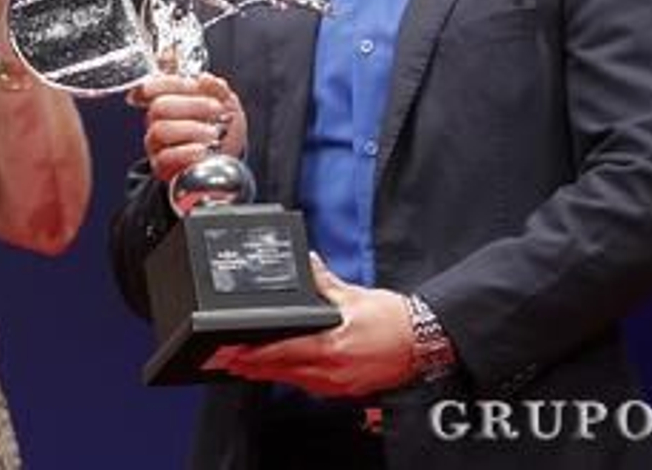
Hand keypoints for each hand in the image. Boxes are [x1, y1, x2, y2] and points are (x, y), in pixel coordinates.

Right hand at [129, 73, 247, 183]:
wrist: (227, 161)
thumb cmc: (223, 131)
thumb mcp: (227, 106)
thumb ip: (218, 90)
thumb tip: (206, 79)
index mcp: (170, 100)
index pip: (155, 86)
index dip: (168, 82)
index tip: (193, 84)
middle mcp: (158, 120)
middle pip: (159, 107)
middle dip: (192, 105)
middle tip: (216, 109)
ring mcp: (157, 144)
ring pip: (161, 130)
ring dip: (191, 129)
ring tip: (213, 133)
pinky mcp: (161, 166)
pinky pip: (165, 157)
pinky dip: (186, 152)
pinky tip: (202, 150)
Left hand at [204, 254, 414, 397]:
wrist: (423, 342)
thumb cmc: (393, 321)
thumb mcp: (354, 295)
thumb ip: (324, 281)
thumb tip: (308, 262)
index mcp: (331, 346)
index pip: (282, 353)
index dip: (254, 355)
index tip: (233, 353)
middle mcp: (332, 370)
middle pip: (282, 372)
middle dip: (253, 367)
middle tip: (228, 361)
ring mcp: (338, 384)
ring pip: (294, 381)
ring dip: (271, 373)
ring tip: (248, 365)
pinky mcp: (345, 389)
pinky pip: (311, 385)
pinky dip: (293, 377)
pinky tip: (285, 369)